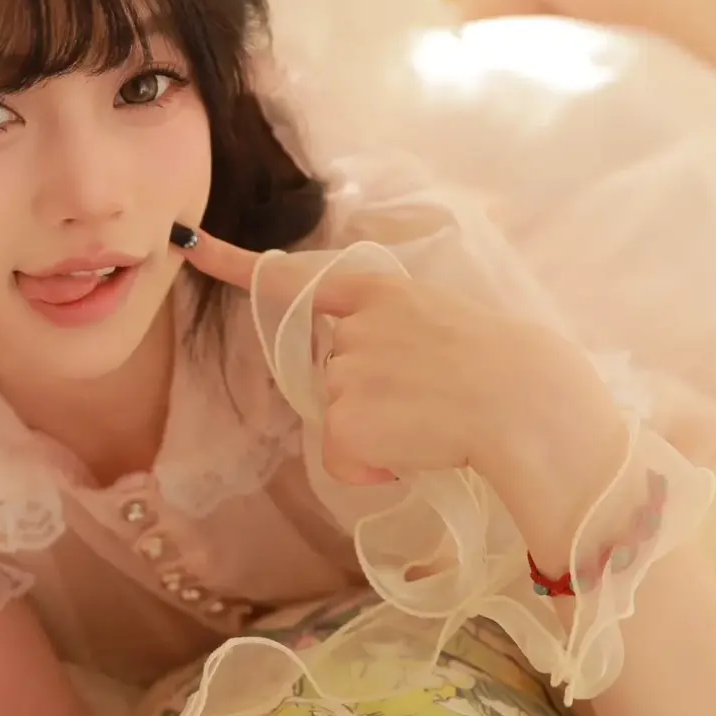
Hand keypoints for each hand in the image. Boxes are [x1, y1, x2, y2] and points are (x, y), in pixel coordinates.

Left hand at [185, 228, 619, 505]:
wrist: (529, 405)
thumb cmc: (503, 372)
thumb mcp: (440, 325)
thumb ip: (388, 334)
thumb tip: (353, 377)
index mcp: (381, 292)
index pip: (295, 276)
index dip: (233, 262)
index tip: (186, 243)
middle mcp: (353, 324)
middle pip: (330, 377)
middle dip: (365, 402)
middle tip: (426, 402)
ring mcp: (347, 368)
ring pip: (338, 422)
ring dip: (376, 440)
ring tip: (430, 425)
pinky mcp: (345, 418)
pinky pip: (343, 462)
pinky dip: (374, 471)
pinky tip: (414, 455)